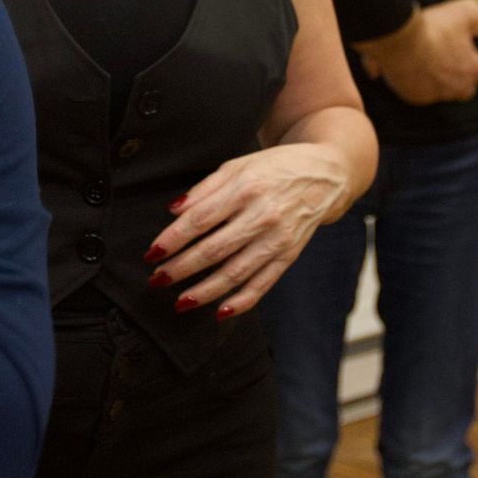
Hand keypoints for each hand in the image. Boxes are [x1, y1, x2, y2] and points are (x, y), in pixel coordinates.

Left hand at [142, 142, 351, 320]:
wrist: (325, 176)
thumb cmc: (274, 168)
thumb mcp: (238, 165)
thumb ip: (205, 188)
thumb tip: (173, 210)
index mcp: (246, 188)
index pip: (201, 219)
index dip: (173, 239)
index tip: (152, 253)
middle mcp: (263, 215)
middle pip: (214, 249)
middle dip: (182, 268)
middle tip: (157, 279)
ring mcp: (279, 239)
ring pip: (236, 272)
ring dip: (205, 291)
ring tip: (180, 302)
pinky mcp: (290, 255)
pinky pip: (263, 284)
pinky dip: (242, 301)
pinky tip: (220, 312)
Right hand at [360, 0, 477, 105]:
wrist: (399, 39)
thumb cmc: (433, 28)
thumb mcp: (464, 12)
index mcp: (473, 69)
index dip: (475, 61)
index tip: (466, 51)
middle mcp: (457, 87)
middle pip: (465, 89)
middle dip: (458, 77)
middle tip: (445, 58)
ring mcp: (435, 94)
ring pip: (442, 92)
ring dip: (437, 80)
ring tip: (425, 61)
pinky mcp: (414, 96)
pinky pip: (419, 93)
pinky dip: (416, 83)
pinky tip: (409, 67)